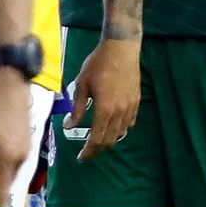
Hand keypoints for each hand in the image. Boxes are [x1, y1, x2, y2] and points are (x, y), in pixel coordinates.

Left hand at [0, 67, 31, 182]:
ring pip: (14, 168)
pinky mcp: (29, 138)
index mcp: (8, 158)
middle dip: (1, 190)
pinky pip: (17, 158)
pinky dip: (8, 162)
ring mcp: (27, 147)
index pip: (4, 190)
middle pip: (10, 180)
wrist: (12, 85)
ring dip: (4, 173)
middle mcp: (21, 157)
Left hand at [72, 33, 140, 155]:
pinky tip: (113, 127)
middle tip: (88, 153)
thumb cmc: (98, 64)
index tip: (81, 158)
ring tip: (99, 140)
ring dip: (109, 140)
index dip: (88, 151)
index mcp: (104, 109)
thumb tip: (69, 126)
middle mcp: (119, 112)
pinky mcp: (136, 101)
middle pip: (109, 140)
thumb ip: (77, 108)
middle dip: (98, 150)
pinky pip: (129, 122)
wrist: (121, 48)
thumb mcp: (82, 85)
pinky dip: (121, 129)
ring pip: (121, 133)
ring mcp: (130, 107)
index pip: (96, 139)